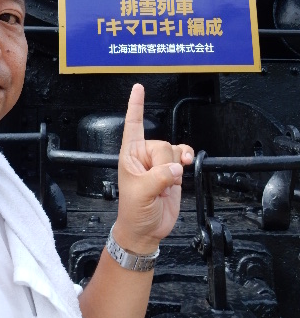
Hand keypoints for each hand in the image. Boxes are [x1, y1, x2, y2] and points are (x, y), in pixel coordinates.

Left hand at [114, 84, 193, 253]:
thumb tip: (176, 169)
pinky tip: (187, 163)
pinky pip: (183, 155)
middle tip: (157, 182)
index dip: (136, 105)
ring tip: (168, 182)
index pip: (133, 125)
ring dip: (176, 164)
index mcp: (130, 155)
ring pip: (174, 150)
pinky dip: (187, 158)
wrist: (147, 229)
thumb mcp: (141, 193)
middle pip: (162, 144)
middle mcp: (144, 155)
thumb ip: (159, 178)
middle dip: (164, 163)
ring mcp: (159, 162)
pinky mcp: (173, 171)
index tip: (138, 88)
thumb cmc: (134, 211)